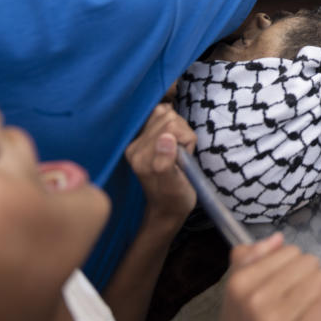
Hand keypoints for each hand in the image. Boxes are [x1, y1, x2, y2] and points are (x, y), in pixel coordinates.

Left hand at [125, 103, 196, 226]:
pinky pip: (161, 116)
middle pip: (167, 116)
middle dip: (182, 132)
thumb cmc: (175, 198)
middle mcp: (134, 146)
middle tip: (183, 154)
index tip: (185, 157)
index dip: (186, 138)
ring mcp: (137, 141)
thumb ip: (166, 162)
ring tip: (179, 150)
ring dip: (179, 129)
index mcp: (140, 156)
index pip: (171, 125)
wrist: (167, 208)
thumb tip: (166, 137)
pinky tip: (173, 143)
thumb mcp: (174, 185)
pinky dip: (173, 125)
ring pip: (165, 113)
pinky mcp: (143, 138)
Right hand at [219, 234, 320, 320]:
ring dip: (320, 294)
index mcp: (240, 284)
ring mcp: (278, 318)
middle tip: (297, 300)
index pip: (290, 251)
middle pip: (310, 263)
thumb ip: (248, 260)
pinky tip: (314, 319)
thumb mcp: (236, 295)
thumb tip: (277, 239)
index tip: (283, 285)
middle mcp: (258, 300)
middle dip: (308, 278)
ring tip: (306, 310)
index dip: (290, 267)